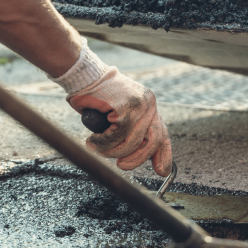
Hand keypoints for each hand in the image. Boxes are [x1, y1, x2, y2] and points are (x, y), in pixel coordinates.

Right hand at [52, 39, 171, 175]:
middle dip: (137, 159)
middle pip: (152, 141)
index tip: (161, 172)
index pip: (162, 133)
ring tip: (98, 149)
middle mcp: (149, 104)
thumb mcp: (120, 114)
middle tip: (122, 166)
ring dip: (112, 151)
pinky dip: (103, 143)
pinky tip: (93, 141)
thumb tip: (135, 155)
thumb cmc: (97, 97)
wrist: (85, 75)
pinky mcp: (125, 107)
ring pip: (131, 141)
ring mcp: (139, 105)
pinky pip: (116, 136)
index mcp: (149, 106)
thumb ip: (131, 130)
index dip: (163, 155)